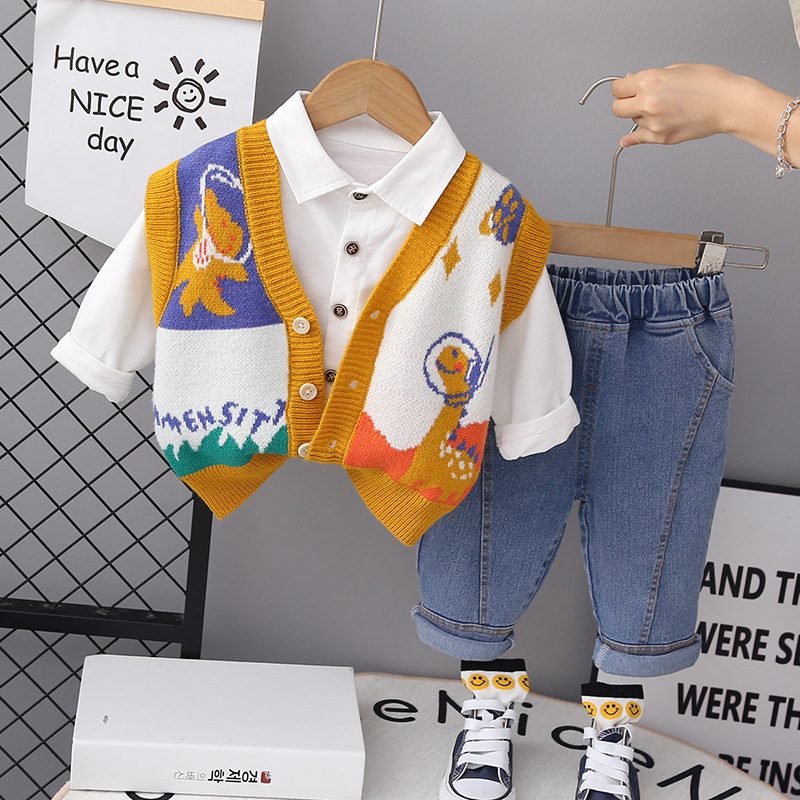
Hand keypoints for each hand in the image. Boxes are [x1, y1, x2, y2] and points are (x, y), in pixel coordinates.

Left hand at [611, 64, 743, 146]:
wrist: (729, 103)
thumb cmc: (710, 83)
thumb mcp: (677, 69)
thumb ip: (650, 78)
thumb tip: (632, 82)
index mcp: (650, 81)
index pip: (617, 88)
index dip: (622, 87)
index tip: (625, 88)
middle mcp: (648, 102)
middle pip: (618, 108)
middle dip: (624, 102)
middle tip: (634, 100)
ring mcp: (654, 122)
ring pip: (633, 120)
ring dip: (640, 115)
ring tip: (661, 107)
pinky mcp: (662, 137)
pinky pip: (638, 139)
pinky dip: (632, 139)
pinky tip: (627, 139)